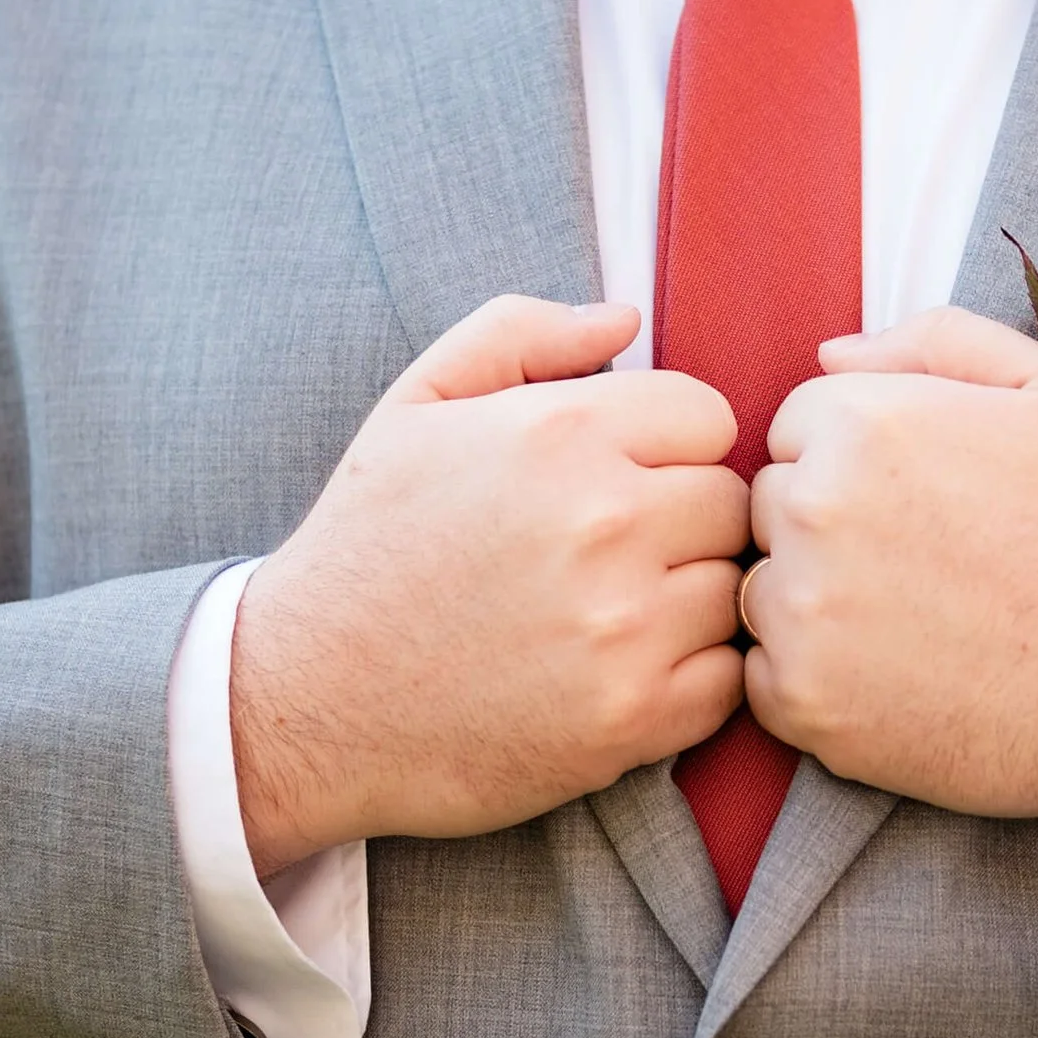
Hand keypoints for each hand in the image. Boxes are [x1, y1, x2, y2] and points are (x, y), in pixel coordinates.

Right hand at [229, 297, 748, 876]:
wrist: (304, 700)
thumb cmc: (367, 544)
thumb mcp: (417, 404)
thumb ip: (521, 334)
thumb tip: (625, 317)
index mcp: (561, 432)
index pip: (710, 417)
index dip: (669, 446)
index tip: (620, 478)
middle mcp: (605, 523)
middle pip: (729, 504)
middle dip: (682, 522)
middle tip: (616, 553)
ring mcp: (623, 628)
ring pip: (733, 592)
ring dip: (687, 602)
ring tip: (612, 614)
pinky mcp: (631, 721)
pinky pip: (725, 683)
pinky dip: (689, 680)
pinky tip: (622, 672)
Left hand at [743, 308, 1037, 826]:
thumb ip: (935, 340)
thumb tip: (831, 353)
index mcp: (864, 421)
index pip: (798, 422)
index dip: (862, 457)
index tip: (922, 498)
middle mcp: (814, 508)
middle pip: (771, 501)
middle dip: (831, 522)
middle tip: (925, 562)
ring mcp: (802, 612)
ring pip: (764, 586)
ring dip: (817, 599)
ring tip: (917, 620)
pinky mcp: (803, 704)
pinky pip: (766, 673)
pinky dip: (816, 676)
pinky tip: (898, 674)